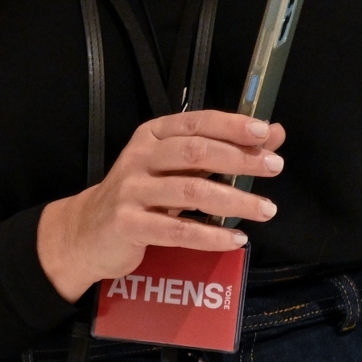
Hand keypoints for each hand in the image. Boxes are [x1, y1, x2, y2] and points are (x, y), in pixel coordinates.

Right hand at [36, 110, 284, 301]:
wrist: (86, 232)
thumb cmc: (140, 197)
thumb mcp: (177, 169)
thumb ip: (222, 150)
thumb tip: (274, 134)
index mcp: (151, 136)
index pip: (195, 122)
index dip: (231, 125)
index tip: (266, 133)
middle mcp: (139, 158)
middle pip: (194, 151)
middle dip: (239, 158)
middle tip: (275, 168)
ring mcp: (131, 191)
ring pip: (191, 191)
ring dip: (234, 200)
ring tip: (266, 209)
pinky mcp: (128, 224)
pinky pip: (177, 230)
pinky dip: (211, 235)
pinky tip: (237, 239)